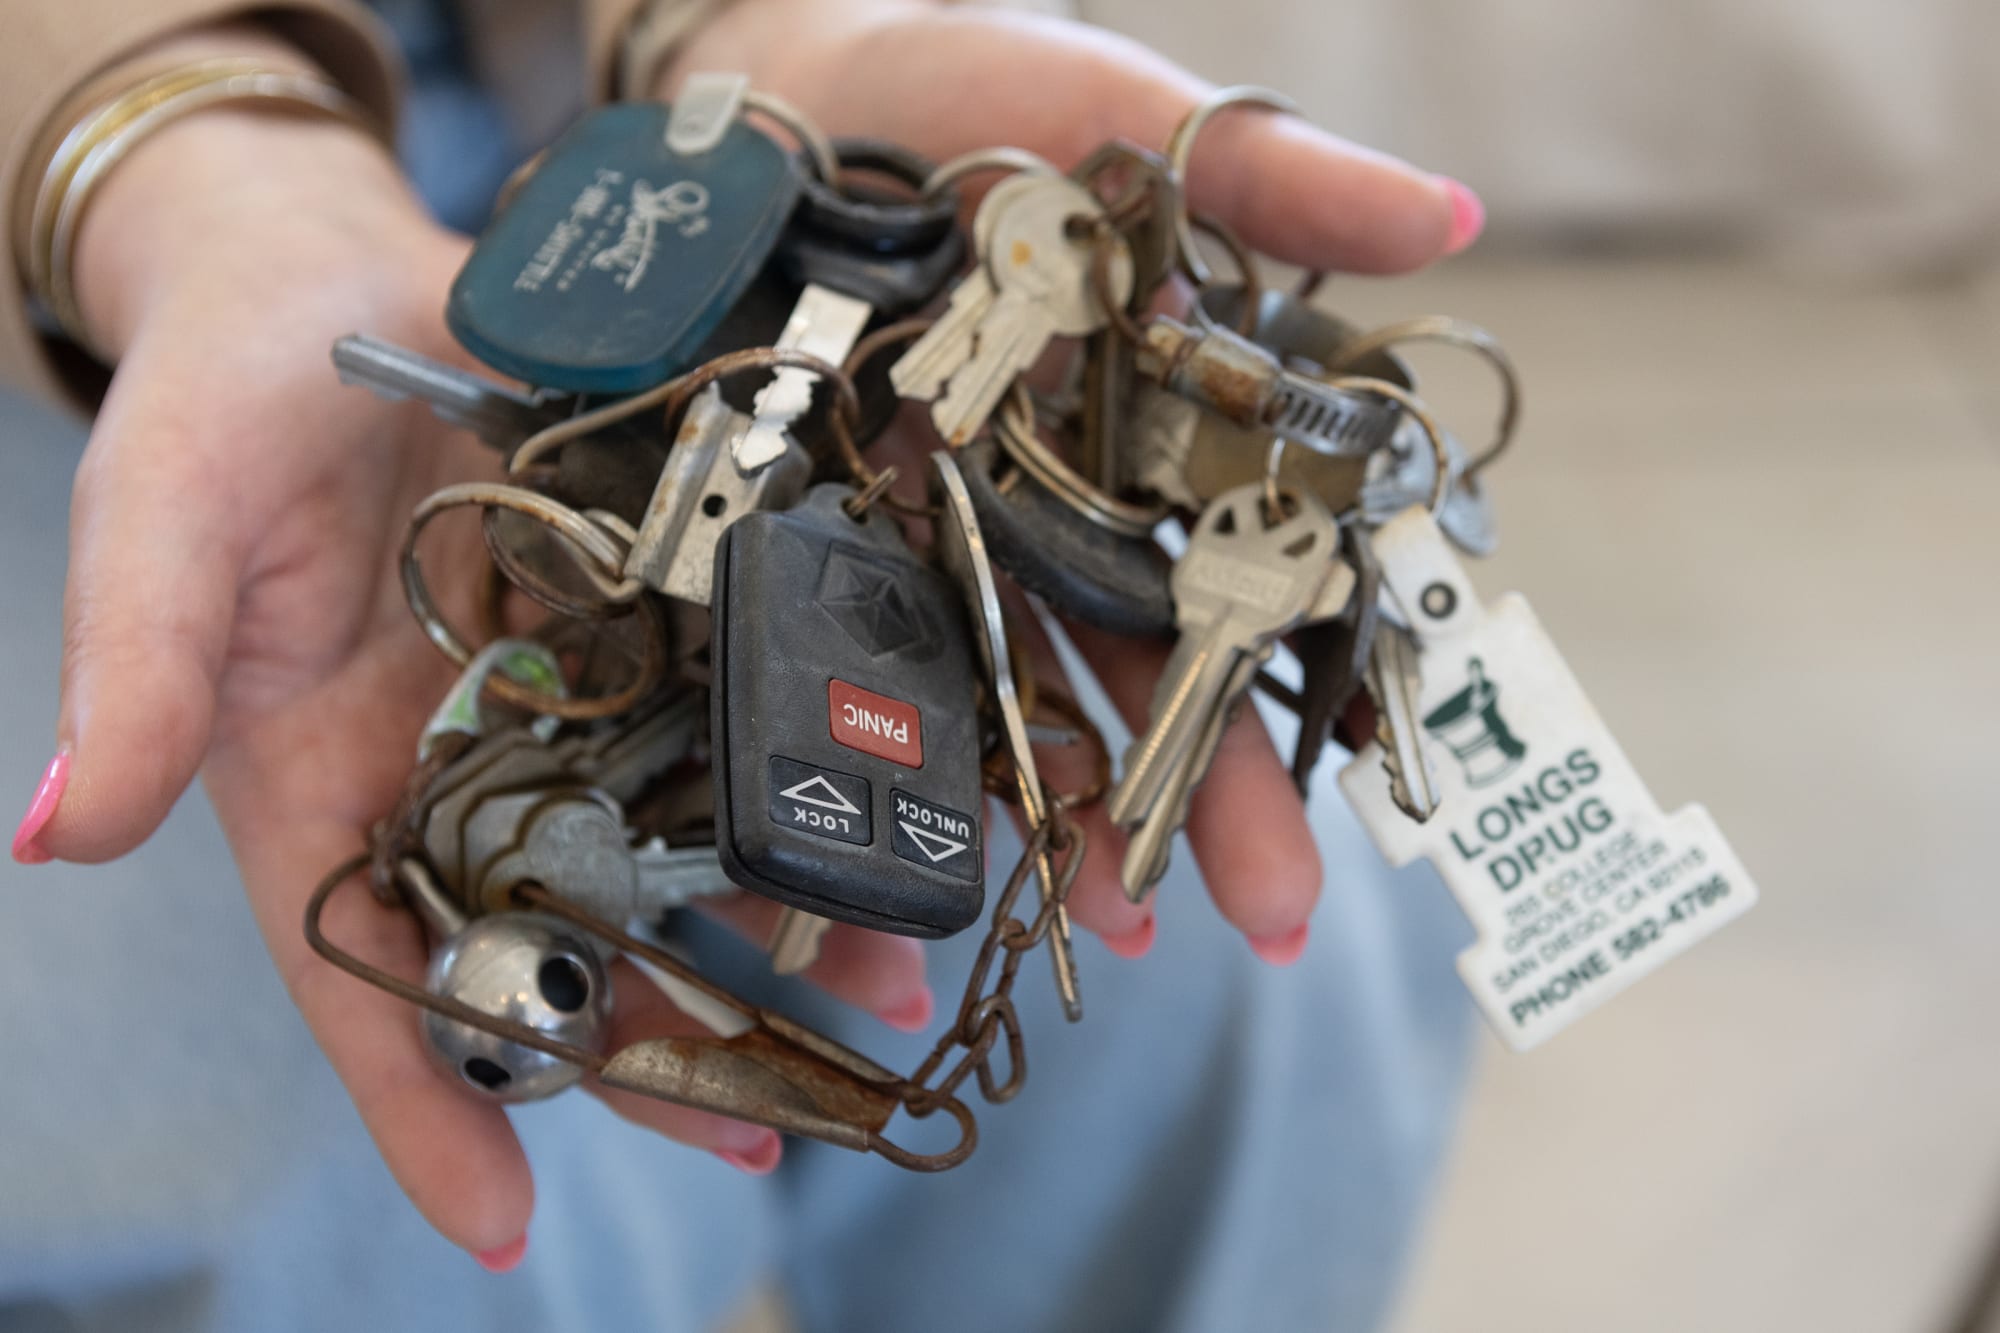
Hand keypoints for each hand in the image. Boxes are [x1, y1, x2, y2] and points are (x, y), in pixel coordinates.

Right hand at [16, 101, 930, 1259]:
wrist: (331, 276)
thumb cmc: (217, 403)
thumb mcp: (159, 521)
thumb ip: (135, 669)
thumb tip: (56, 828)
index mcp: (324, 782)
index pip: (366, 972)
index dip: (423, 1103)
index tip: (499, 1227)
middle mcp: (460, 763)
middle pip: (556, 936)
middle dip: (653, 1039)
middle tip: (763, 1124)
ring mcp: (565, 691)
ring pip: (671, 839)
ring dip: (770, 921)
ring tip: (876, 992)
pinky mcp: (647, 605)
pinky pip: (729, 700)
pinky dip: (797, 759)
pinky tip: (884, 805)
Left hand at [665, 0, 1484, 959]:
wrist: (776, 70)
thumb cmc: (969, 86)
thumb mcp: (1122, 114)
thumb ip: (1269, 178)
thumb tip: (1453, 220)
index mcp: (1126, 451)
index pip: (1215, 617)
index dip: (1247, 743)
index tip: (1286, 868)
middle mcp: (1024, 517)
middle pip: (1097, 691)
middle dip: (1140, 820)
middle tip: (1168, 931)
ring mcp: (899, 529)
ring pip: (952, 705)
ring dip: (980, 832)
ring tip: (981, 943)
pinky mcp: (773, 523)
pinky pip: (799, 658)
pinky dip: (810, 770)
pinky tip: (823, 883)